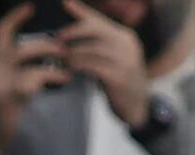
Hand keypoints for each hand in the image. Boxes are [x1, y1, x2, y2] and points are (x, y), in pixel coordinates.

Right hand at [0, 4, 71, 153]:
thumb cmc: (3, 113)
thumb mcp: (8, 86)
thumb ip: (19, 68)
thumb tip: (48, 50)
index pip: (1, 33)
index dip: (15, 18)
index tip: (30, 8)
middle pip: (20, 43)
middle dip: (46, 44)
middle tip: (65, 50)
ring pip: (26, 56)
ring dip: (50, 56)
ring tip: (67, 65)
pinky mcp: (8, 95)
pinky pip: (33, 77)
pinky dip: (53, 76)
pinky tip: (64, 80)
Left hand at [58, 0, 151, 128]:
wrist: (138, 105)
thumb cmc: (118, 79)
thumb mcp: (110, 57)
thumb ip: (94, 43)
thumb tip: (70, 33)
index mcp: (123, 36)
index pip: (98, 20)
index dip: (80, 10)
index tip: (64, 2)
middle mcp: (126, 44)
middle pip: (95, 29)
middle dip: (72, 32)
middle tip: (56, 39)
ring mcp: (125, 59)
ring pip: (92, 49)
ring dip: (72, 53)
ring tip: (60, 57)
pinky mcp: (120, 76)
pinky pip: (94, 66)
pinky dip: (79, 66)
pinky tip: (69, 69)